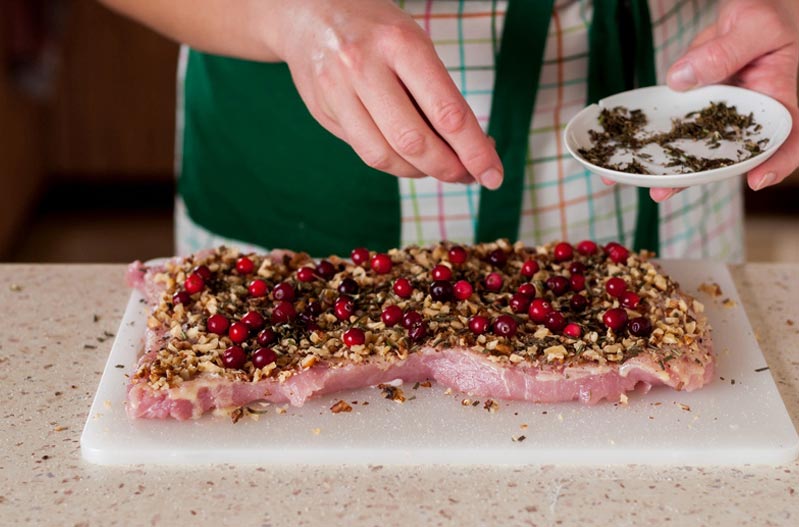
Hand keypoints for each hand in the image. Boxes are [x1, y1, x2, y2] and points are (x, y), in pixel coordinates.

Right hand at [270, 0, 502, 187]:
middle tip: (468, 175)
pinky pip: (364, 152)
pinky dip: (393, 163)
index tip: (493, 175)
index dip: (475, 151)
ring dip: (419, 172)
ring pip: (384, 156)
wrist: (311, 12)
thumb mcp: (415, 44)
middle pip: (414, 142)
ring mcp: (337, 91)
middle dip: (448, 168)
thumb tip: (470, 151)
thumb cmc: (377, 31)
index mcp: (400, 44)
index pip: (447, 113)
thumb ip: (438, 94)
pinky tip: (407, 156)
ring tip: (438, 167)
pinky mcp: (322, 111)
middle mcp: (364, 67)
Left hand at [651, 0, 798, 200]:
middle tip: (664, 192)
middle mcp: (749, 117)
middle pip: (731, 157)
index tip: (755, 179)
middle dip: (698, 179)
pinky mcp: (698, 110)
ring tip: (641, 186)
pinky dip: (656, 145)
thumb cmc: (766, 14)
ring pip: (699, 152)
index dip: (776, 162)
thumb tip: (682, 79)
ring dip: (670, 172)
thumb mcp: (753, 26)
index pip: (788, 138)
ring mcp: (721, 117)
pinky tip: (630, 158)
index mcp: (778, 100)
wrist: (750, 9)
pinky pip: (678, 130)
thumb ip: (723, 52)